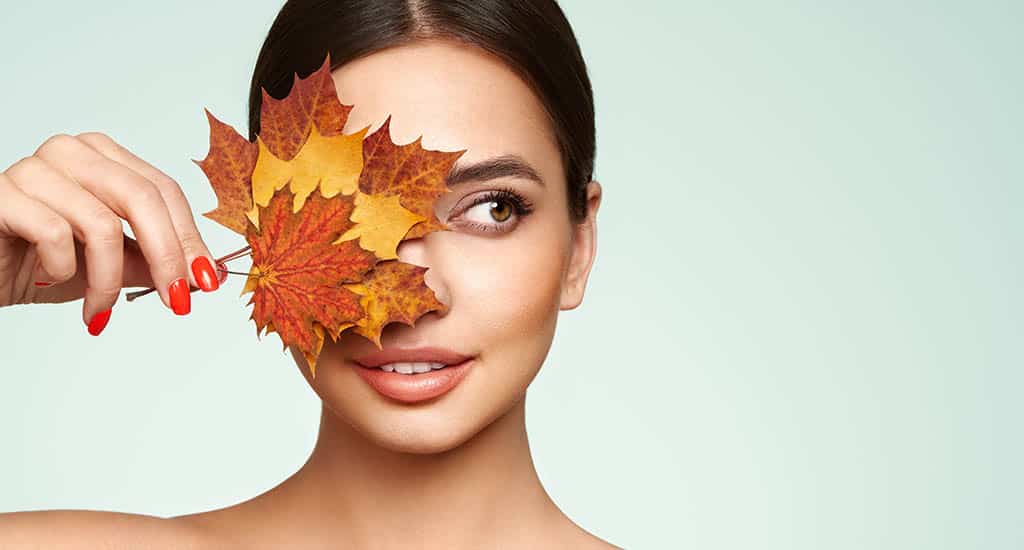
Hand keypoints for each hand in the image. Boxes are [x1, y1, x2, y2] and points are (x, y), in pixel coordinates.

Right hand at [0, 132, 224, 333]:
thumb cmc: (35, 262)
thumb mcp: (107, 265)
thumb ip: (150, 261)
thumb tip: (201, 275)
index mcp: (103, 158)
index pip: (163, 190)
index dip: (191, 237)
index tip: (206, 281)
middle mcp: (72, 152)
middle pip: (143, 197)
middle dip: (168, 256)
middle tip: (177, 299)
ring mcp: (34, 168)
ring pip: (100, 223)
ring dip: (108, 279)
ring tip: (98, 308)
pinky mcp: (1, 194)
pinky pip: (53, 233)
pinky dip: (63, 270)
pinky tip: (50, 280)